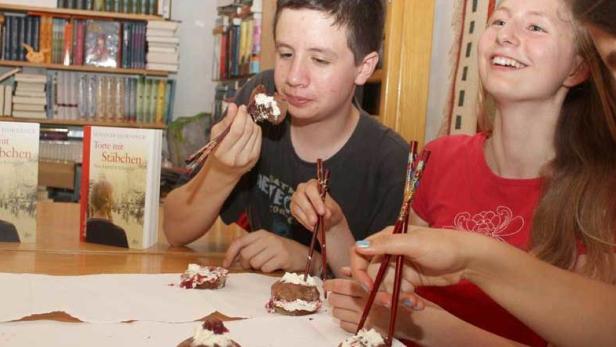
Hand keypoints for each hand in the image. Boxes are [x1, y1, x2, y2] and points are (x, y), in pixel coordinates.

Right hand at [209, 104, 261, 175]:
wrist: (223, 172)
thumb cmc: (217, 151)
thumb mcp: (215, 135)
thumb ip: (225, 121)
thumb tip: (233, 106)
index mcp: (222, 151)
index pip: (237, 130)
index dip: (241, 116)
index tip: (241, 108)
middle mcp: (236, 157)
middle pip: (247, 130)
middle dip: (247, 117)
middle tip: (243, 112)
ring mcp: (247, 158)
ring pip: (255, 133)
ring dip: (251, 123)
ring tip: (245, 121)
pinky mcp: (255, 158)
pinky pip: (259, 138)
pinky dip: (256, 130)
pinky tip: (250, 129)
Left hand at [222, 230, 307, 272]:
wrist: (303, 255)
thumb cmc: (281, 251)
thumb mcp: (265, 245)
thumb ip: (250, 249)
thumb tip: (232, 260)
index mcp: (260, 234)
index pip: (239, 242)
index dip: (230, 254)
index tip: (226, 264)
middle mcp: (267, 238)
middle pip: (245, 255)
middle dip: (246, 264)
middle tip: (254, 266)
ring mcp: (276, 247)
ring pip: (255, 263)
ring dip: (259, 268)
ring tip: (268, 264)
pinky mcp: (283, 257)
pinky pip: (266, 268)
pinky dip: (268, 270)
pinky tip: (275, 266)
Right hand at [291, 179, 347, 231]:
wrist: (327, 220)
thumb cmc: (330, 211)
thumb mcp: (334, 210)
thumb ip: (330, 210)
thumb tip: (326, 213)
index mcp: (314, 184)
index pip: (311, 188)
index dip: (316, 200)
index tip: (322, 212)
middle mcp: (302, 189)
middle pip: (300, 196)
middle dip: (308, 209)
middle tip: (316, 220)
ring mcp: (296, 198)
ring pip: (297, 206)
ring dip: (306, 217)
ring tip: (314, 225)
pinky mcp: (293, 209)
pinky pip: (296, 215)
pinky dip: (304, 221)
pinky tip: (311, 226)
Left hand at [323, 278, 420, 336]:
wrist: (419, 322)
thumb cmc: (405, 300)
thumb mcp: (389, 282)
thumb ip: (364, 275)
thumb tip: (343, 269)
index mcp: (370, 290)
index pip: (342, 285)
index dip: (331, 284)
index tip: (327, 284)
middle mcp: (365, 305)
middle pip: (335, 299)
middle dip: (333, 296)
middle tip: (335, 294)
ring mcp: (364, 319)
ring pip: (337, 312)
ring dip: (339, 308)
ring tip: (343, 305)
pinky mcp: (365, 330)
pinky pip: (344, 325)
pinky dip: (344, 320)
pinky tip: (350, 315)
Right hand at [352, 226, 474, 292]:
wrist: (469, 259)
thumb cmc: (443, 245)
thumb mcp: (414, 243)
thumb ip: (386, 245)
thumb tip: (358, 247)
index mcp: (386, 239)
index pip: (359, 254)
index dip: (358, 271)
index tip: (368, 286)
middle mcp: (389, 253)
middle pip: (370, 275)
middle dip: (377, 290)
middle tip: (389, 301)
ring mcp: (398, 268)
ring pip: (384, 288)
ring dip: (394, 298)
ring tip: (411, 302)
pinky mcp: (409, 281)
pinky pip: (398, 294)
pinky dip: (406, 301)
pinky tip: (417, 303)